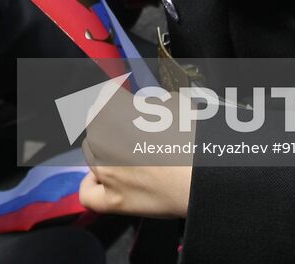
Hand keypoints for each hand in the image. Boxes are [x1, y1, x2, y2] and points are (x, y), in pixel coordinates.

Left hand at [79, 87, 191, 217]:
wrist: (205, 175)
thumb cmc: (191, 134)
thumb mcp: (172, 102)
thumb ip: (148, 103)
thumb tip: (143, 109)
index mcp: (111, 107)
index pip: (107, 94)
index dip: (122, 96)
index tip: (133, 102)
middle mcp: (99, 137)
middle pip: (96, 123)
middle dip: (114, 122)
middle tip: (138, 129)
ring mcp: (103, 170)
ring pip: (92, 153)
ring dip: (106, 149)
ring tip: (130, 154)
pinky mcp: (112, 199)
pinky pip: (89, 193)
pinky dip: (93, 185)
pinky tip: (103, 181)